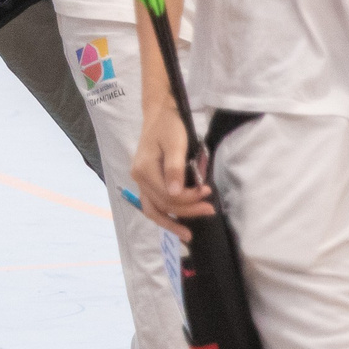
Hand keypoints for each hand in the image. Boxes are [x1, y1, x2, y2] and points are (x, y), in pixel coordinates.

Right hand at [130, 103, 214, 238]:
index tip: (208, 193)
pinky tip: (176, 221)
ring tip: (187, 235)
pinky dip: (164, 214)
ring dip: (171, 222)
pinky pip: (153, 203)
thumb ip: (175, 168)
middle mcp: (139, 178)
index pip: (168, 195)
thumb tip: (175, 193)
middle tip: (210, 210)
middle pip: (163, 204)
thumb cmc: (169, 126)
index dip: (189, 198)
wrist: (159, 113)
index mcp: (144, 170)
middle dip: (187, 210)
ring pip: (154, 209)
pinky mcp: (146, 181)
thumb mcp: (175, 143)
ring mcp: (141, 181)